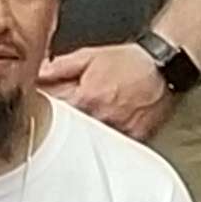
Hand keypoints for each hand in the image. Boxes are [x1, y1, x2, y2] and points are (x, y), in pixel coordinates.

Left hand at [43, 41, 174, 141]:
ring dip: (84, 131)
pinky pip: (111, 145)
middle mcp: (101, 118)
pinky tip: (107, 125)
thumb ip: (59, 67)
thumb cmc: (129, 61)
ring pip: (89, 140)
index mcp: (85, 98)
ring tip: (91, 117)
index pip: (52, 109)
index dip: (45, 106)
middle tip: (65, 113)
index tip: (42, 105)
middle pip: (68, 129)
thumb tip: (36, 75)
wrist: (164, 67)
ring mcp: (117, 131)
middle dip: (63, 122)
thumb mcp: (89, 56)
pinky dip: (105, 138)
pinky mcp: (133, 139)